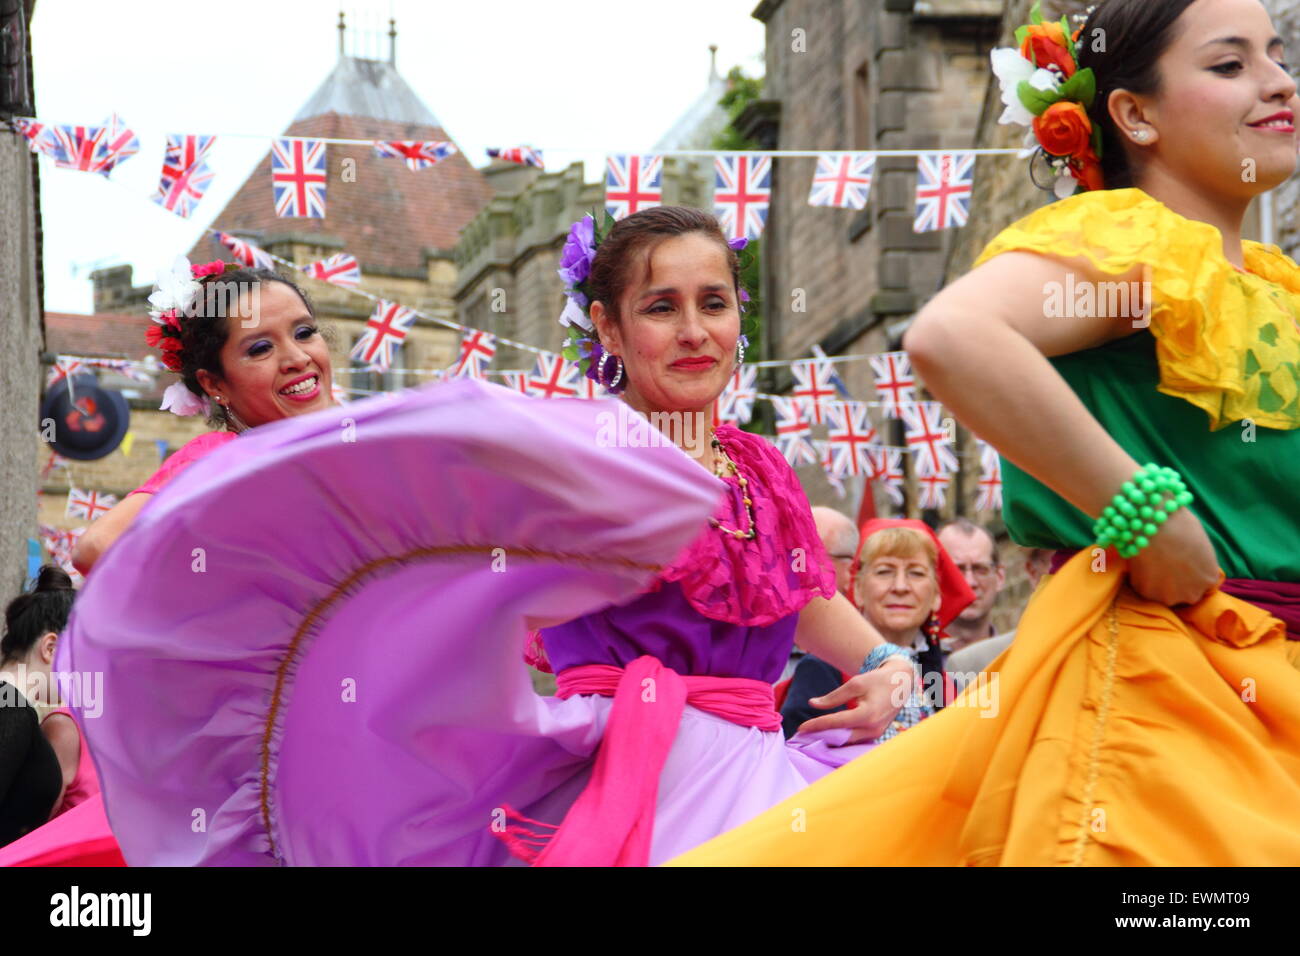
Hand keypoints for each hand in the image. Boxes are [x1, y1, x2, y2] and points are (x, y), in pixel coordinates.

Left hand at [796, 658, 913, 742]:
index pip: (836, 723)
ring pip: (848, 742)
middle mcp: (873, 728)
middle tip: (801, 736)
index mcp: (867, 714)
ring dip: (830, 740)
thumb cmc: (877, 681)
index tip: (801, 728)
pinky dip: (841, 739)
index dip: (817, 725)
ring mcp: (876, 734)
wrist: (901, 684)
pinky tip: (827, 737)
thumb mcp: (855, 683)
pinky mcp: (876, 735)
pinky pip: (855, 741)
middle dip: (820, 737)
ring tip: (811, 737)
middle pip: (841, 737)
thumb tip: (812, 704)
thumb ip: (834, 696)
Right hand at [1126, 506, 1221, 606]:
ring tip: (1152, 564)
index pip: (1201, 584)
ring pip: (1163, 594)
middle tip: (1164, 564)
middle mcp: (1193, 594)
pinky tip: (1142, 564)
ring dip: (1158, 584)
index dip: (1189, 574)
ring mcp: (1169, 597)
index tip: (1179, 563)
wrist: (1155, 525)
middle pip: (1184, 593)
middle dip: (1176, 583)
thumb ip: (1198, 562)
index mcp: (1209, 579)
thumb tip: (1189, 564)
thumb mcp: (1201, 546)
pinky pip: (1145, 588)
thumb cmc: (1180, 525)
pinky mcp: (1147, 594)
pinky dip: (1143, 579)